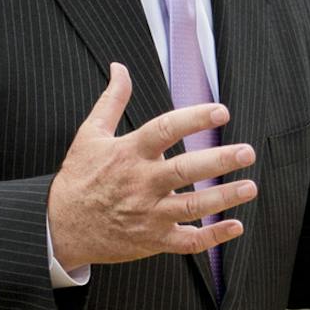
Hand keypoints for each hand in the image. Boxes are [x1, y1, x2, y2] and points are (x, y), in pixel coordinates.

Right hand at [46, 63, 258, 268]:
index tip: (221, 111)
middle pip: (185, 170)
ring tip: (250, 187)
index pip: (166, 130)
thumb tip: (120, 68)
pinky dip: (213, 238)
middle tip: (247, 152)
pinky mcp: (152, 240)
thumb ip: (112, 100)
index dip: (195, 118)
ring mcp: (148, 214)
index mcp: (129, 153)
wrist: (59, 226)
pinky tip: (235, 227)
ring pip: (192, 207)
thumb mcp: (90, 134)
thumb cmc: (79, 177)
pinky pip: (187, 242)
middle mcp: (141, 183)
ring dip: (224, 197)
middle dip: (219, 160)